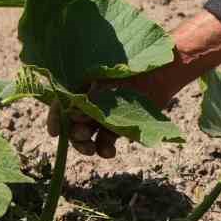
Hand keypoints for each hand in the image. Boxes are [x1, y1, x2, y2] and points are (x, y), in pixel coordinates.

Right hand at [43, 9, 220, 158]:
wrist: (165, 72)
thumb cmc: (137, 68)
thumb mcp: (111, 80)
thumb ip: (92, 96)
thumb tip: (72, 113)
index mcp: (84, 85)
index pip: (61, 102)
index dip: (55, 116)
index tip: (55, 132)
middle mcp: (92, 101)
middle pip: (72, 124)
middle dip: (74, 135)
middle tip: (83, 139)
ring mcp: (105, 115)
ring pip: (87, 137)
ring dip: (86, 146)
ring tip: (93, 150)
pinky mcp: (119, 127)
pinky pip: (106, 142)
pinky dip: (105, 149)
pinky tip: (109, 152)